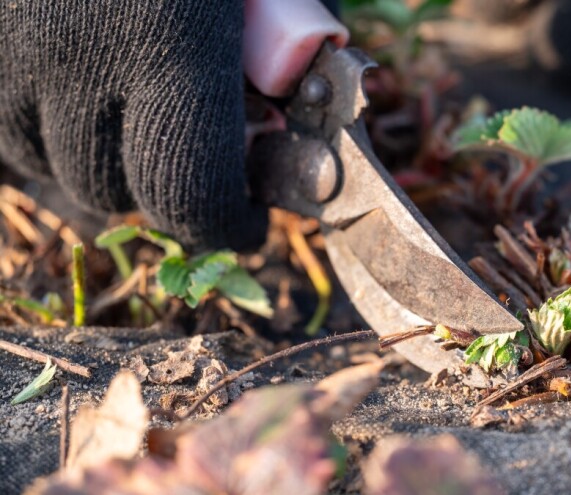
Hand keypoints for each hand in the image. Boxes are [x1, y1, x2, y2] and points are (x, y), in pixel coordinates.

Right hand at [0, 0, 345, 249]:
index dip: (225, 225)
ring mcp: (3, 55)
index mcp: (168, 38)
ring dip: (106, 166)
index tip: (248, 225)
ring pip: (55, 170)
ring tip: (137, 119)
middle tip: (200, 161)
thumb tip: (298, 98)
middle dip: (170, 191)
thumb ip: (293, 24)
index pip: (190, 190)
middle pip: (121, 190)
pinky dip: (46, 136)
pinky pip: (5, 136)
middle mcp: (73, 56)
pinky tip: (80, 97)